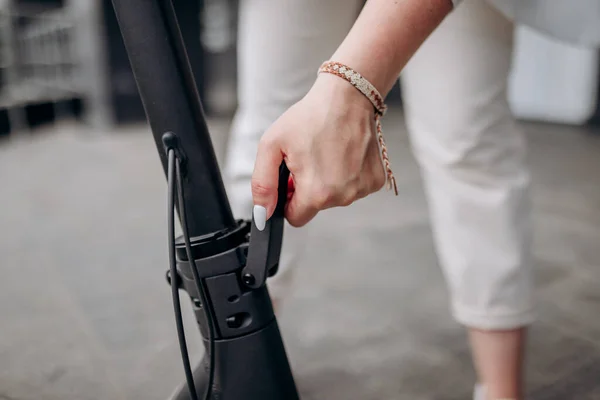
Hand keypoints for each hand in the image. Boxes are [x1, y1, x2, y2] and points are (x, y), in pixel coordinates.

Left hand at [251, 73, 386, 227]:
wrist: (347, 96)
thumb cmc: (309, 117)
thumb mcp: (272, 146)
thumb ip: (262, 184)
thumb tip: (262, 215)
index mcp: (316, 194)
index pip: (296, 218)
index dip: (289, 199)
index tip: (292, 177)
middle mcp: (343, 197)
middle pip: (316, 207)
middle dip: (309, 188)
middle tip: (309, 157)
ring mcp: (362, 189)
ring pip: (336, 198)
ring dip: (329, 181)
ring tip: (327, 151)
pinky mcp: (375, 180)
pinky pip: (354, 188)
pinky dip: (348, 175)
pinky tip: (345, 152)